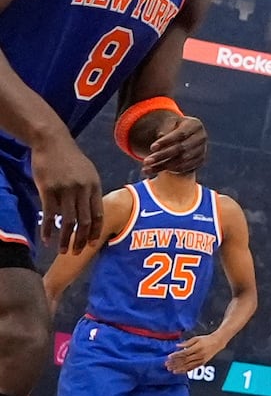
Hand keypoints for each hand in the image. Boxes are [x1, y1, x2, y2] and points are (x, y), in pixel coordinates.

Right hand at [29, 130, 102, 254]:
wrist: (52, 141)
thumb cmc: (69, 159)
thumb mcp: (87, 172)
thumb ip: (89, 191)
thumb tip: (91, 211)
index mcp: (94, 186)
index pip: (98, 213)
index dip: (95, 231)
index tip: (92, 244)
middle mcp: (82, 189)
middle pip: (85, 220)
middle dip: (81, 239)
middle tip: (76, 253)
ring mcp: (65, 190)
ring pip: (68, 221)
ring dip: (66, 239)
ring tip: (62, 251)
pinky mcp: (48, 190)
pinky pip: (49, 214)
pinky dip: (48, 230)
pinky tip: (46, 240)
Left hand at [140, 112, 208, 173]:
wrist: (186, 135)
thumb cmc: (174, 127)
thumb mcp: (169, 123)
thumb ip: (166, 128)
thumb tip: (161, 136)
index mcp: (195, 125)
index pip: (181, 134)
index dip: (166, 141)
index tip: (152, 148)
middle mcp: (201, 137)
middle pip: (181, 148)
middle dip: (162, 156)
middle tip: (146, 161)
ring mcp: (202, 150)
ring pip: (182, 160)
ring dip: (164, 166)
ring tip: (147, 169)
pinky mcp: (200, 160)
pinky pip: (186, 167)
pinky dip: (172, 170)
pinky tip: (158, 170)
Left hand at [168, 336, 223, 374]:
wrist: (218, 342)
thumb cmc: (206, 339)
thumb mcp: (196, 338)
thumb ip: (187, 343)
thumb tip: (177, 346)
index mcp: (197, 347)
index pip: (184, 353)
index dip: (176, 355)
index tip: (169, 357)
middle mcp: (199, 354)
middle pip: (185, 360)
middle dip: (175, 363)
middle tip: (167, 365)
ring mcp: (201, 359)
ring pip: (188, 365)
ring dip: (179, 368)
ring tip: (171, 370)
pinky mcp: (203, 363)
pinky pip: (193, 368)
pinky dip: (186, 370)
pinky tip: (179, 371)